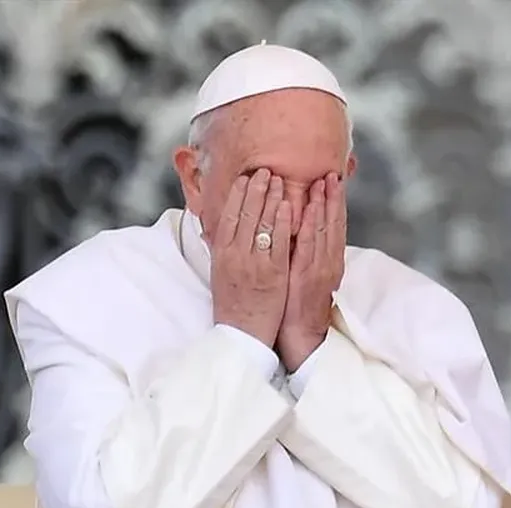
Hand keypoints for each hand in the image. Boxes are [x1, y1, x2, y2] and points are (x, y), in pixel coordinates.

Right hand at [211, 168, 292, 347]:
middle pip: (245, 214)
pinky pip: (279, 242)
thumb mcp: (221, 274)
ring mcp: (254, 264)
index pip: (228, 216)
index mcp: (221, 255)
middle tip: (265, 170)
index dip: (237, 194)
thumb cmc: (233, 305)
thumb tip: (225, 229)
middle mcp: (235, 256)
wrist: (242, 335)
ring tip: (278, 179)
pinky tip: (288, 205)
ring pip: (262, 223)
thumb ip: (225, 251)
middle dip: (255, 189)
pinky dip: (283, 222)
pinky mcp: (273, 273)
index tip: (245, 178)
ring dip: (270, 198)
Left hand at [276, 172, 346, 371]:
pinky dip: (309, 227)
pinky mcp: (306, 277)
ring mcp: (319, 269)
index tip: (332, 179)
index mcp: (329, 260)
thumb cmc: (299, 304)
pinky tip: (307, 211)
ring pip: (324, 231)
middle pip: (333, 223)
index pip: (334, 225)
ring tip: (323, 182)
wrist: (301, 335)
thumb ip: (308, 253)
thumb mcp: (307, 275)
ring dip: (324, 205)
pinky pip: (307, 248)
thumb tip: (303, 229)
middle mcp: (328, 262)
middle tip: (331, 173)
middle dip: (333, 197)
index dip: (335, 202)